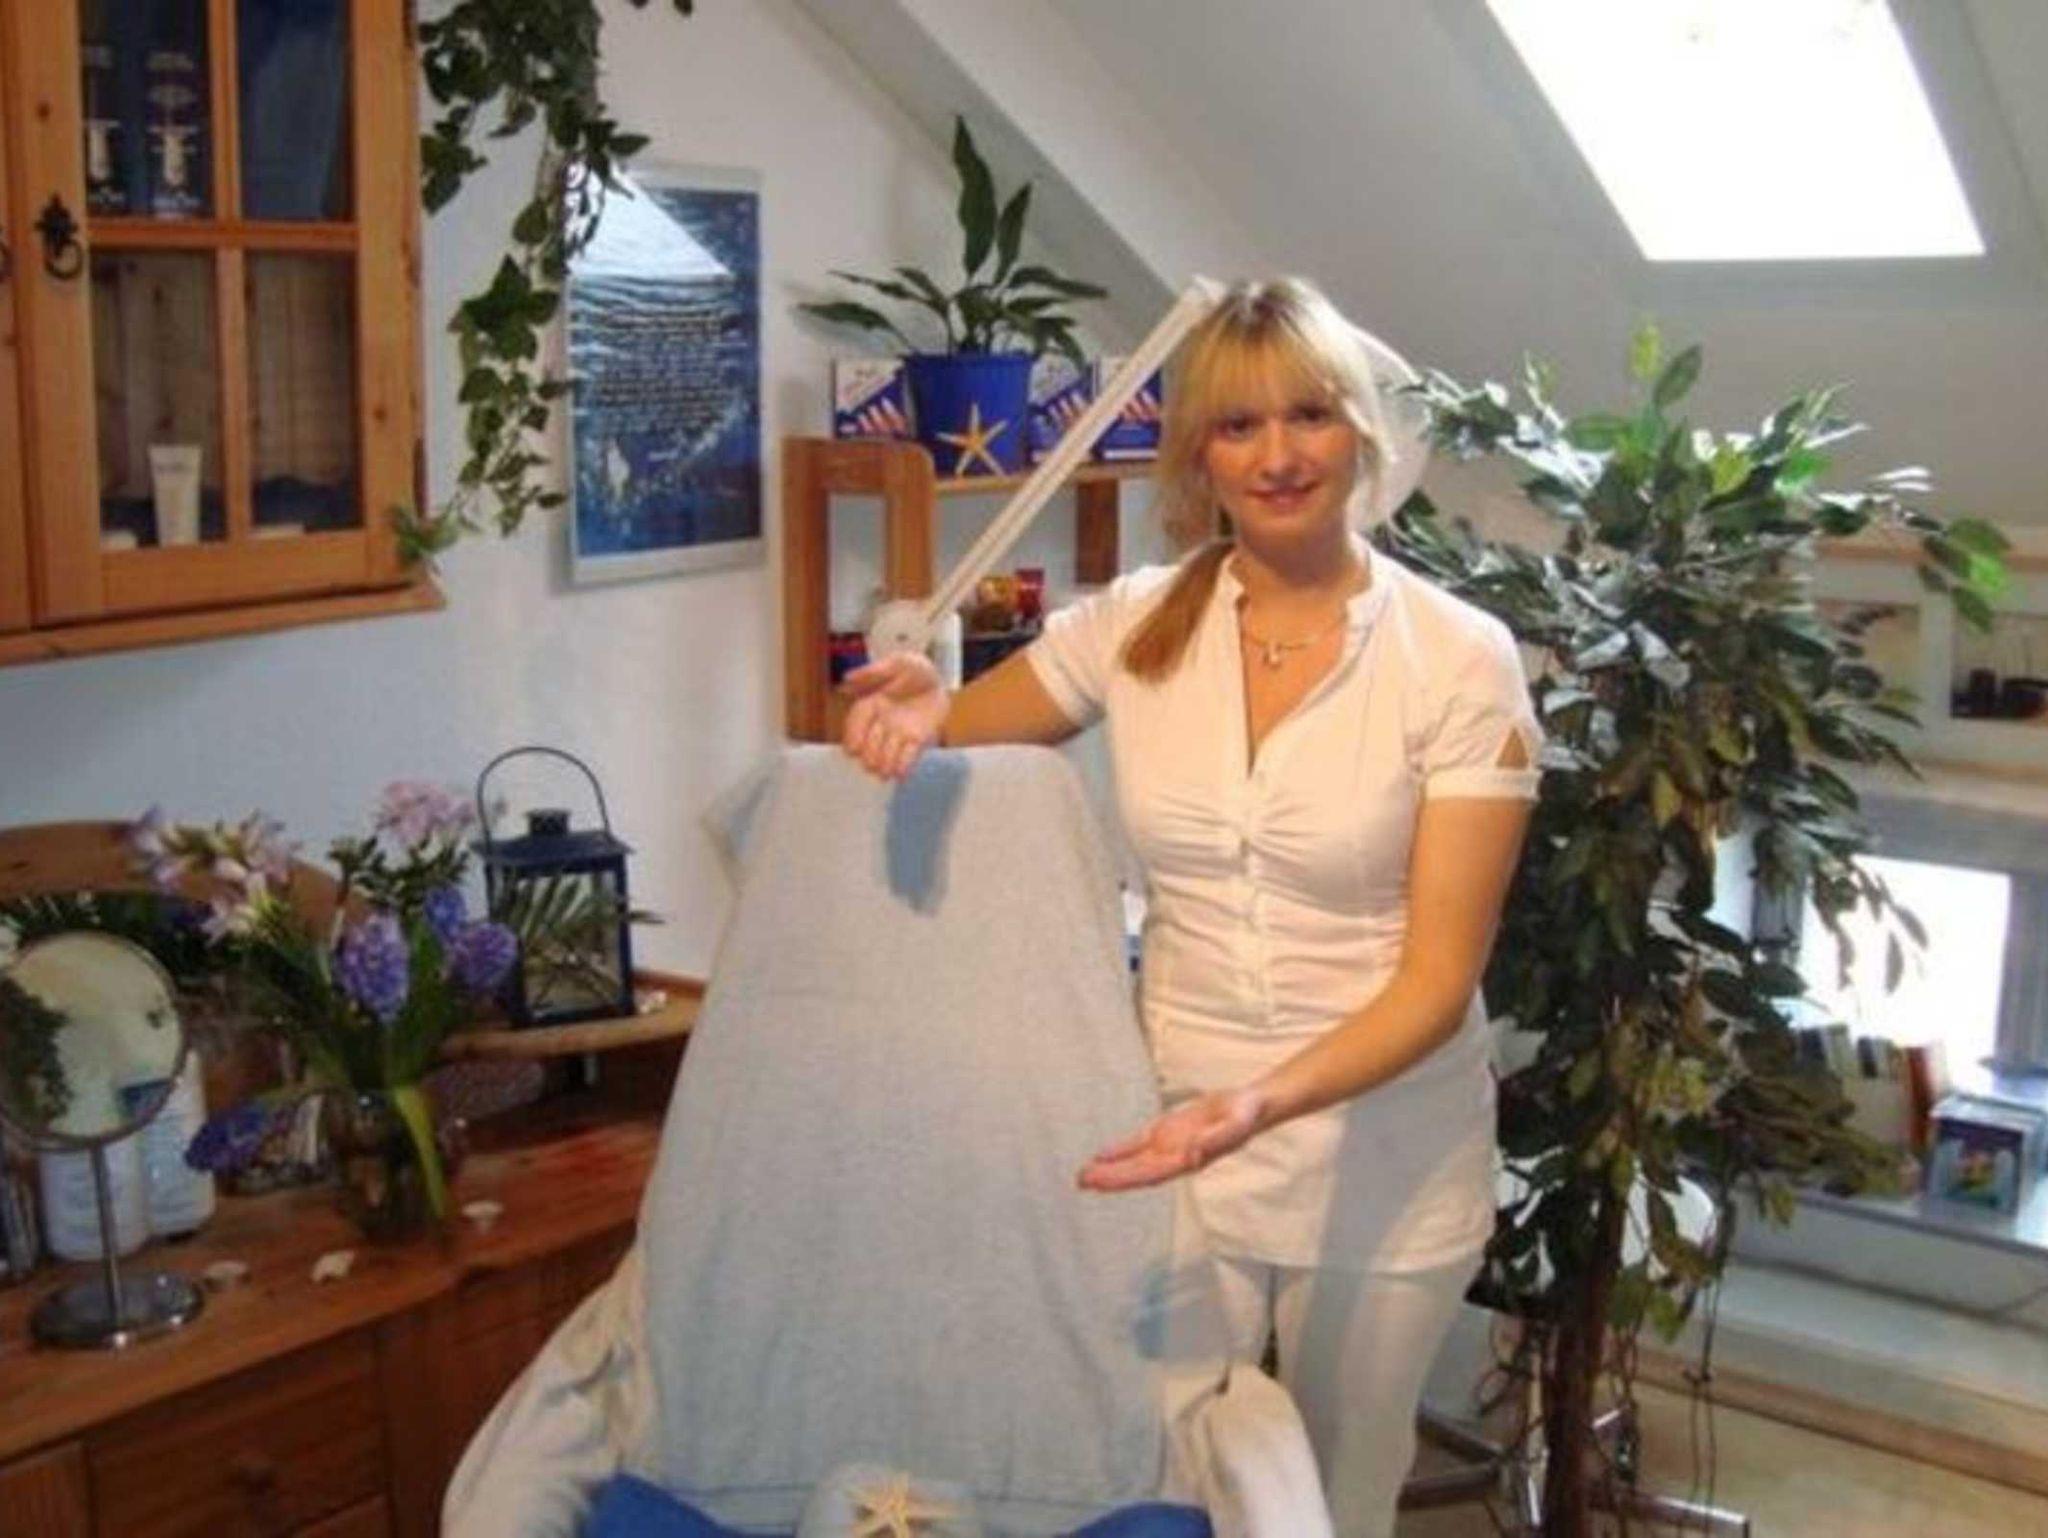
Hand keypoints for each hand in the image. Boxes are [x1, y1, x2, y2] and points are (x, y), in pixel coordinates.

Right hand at [840, 651, 948, 780]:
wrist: (939, 680)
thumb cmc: (915, 669)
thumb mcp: (897, 663)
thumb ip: (874, 671)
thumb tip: (846, 679)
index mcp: (872, 702)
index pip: (858, 719)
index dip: (853, 734)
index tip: (851, 749)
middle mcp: (882, 721)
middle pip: (871, 740)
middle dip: (869, 754)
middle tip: (869, 765)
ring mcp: (899, 733)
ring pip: (888, 751)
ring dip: (884, 764)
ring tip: (883, 774)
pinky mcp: (917, 740)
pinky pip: (909, 755)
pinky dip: (904, 766)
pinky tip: (900, 776)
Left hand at [1076, 1086, 1266, 1192]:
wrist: (1252, 1106)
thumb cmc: (1246, 1116)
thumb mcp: (1235, 1125)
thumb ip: (1216, 1140)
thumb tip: (1192, 1155)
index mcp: (1187, 1160)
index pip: (1149, 1174)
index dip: (1124, 1180)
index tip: (1102, 1183)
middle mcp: (1174, 1158)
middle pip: (1136, 1172)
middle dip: (1110, 1178)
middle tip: (1081, 1181)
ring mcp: (1170, 1146)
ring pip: (1134, 1160)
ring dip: (1110, 1168)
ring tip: (1083, 1175)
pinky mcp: (1168, 1132)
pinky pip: (1139, 1143)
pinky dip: (1120, 1150)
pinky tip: (1102, 1155)